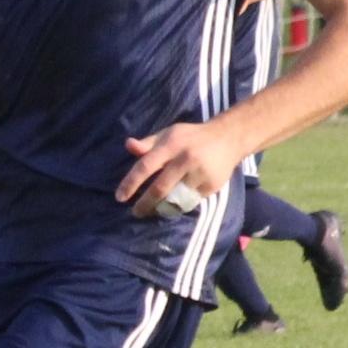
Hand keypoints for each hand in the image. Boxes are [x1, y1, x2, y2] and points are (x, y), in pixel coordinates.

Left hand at [117, 121, 242, 219]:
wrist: (228, 138)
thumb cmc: (191, 137)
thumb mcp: (168, 134)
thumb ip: (148, 143)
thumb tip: (128, 145)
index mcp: (171, 145)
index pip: (145, 166)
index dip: (130, 183)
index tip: (120, 197)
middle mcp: (185, 159)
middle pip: (159, 188)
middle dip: (145, 204)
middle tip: (136, 212)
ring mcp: (199, 173)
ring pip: (175, 198)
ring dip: (161, 208)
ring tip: (153, 210)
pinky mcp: (211, 185)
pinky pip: (190, 201)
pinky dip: (180, 205)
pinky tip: (174, 205)